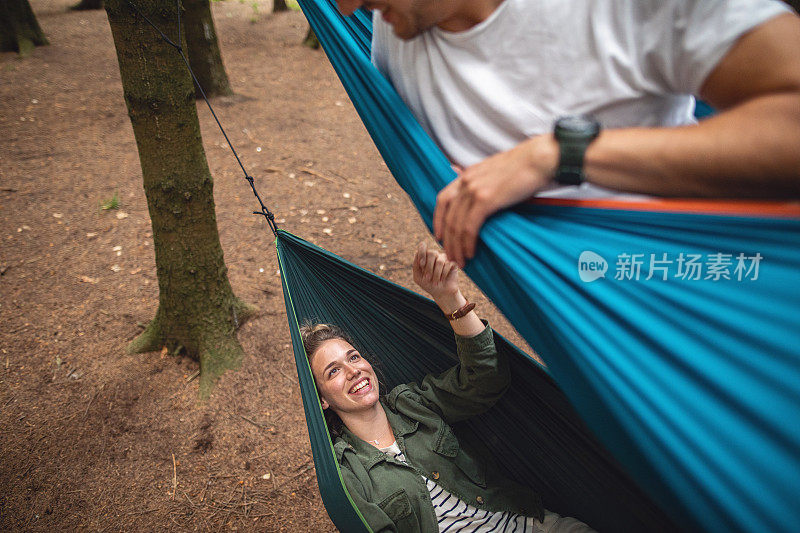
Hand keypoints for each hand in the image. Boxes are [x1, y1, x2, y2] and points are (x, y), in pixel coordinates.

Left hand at [412, 241, 461, 309]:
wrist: (441, 293)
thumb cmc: (428, 284)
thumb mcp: (418, 277)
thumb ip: (415, 265)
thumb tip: (417, 253)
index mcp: (425, 256)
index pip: (422, 246)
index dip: (422, 254)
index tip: (421, 265)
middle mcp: (435, 255)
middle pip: (431, 253)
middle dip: (429, 268)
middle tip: (428, 278)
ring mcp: (444, 258)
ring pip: (439, 261)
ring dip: (436, 274)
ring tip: (435, 281)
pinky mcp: (453, 263)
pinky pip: (448, 265)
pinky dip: (443, 274)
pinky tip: (443, 279)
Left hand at [433, 135, 557, 266]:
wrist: (539, 160)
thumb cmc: (525, 168)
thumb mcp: (496, 171)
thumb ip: (483, 182)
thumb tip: (476, 192)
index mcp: (468, 174)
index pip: (443, 199)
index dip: (438, 219)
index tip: (440, 236)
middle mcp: (466, 181)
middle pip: (448, 216)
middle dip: (447, 240)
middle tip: (450, 257)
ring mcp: (474, 189)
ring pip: (456, 225)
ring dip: (456, 246)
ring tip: (460, 261)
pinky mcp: (485, 199)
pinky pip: (469, 227)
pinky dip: (468, 242)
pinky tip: (470, 253)